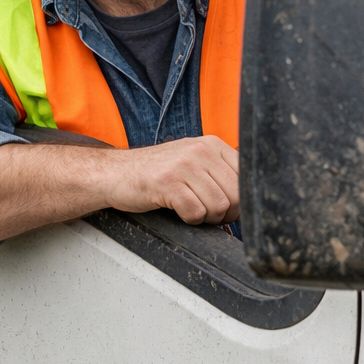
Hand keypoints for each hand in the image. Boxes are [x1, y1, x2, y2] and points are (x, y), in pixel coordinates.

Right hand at [101, 134, 238, 224]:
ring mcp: (183, 165)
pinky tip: (177, 210)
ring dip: (206, 218)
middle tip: (206, 213)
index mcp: (211, 144)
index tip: (224, 205)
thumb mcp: (191, 161)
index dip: (240, 199)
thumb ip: (219, 171)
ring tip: (190, 210)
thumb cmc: (155, 173)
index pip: (247, 177)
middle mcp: (200, 151)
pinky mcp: (167, 183)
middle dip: (224, 213)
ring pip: (218, 206)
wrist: (115, 173)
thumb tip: (249, 198)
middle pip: (236, 195)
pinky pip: (195, 213)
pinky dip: (189, 220)